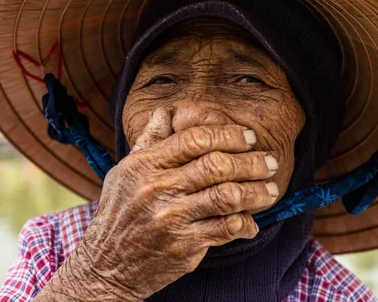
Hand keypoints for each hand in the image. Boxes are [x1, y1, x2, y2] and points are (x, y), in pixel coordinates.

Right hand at [35, 107, 278, 300]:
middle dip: (251, 161)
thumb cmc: (119, 214)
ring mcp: (170, 218)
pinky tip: (251, 222)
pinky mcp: (183, 245)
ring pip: (226, 196)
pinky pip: (225, 229)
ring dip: (256, 192)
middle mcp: (157, 188)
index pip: (194, 139)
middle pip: (216, 165)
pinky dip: (245, 224)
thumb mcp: (125, 172)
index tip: (249, 137)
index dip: (228, 135)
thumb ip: (150, 141)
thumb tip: (165, 112)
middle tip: (269, 162)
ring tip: (271, 189)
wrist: (106, 266)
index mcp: (144, 165)